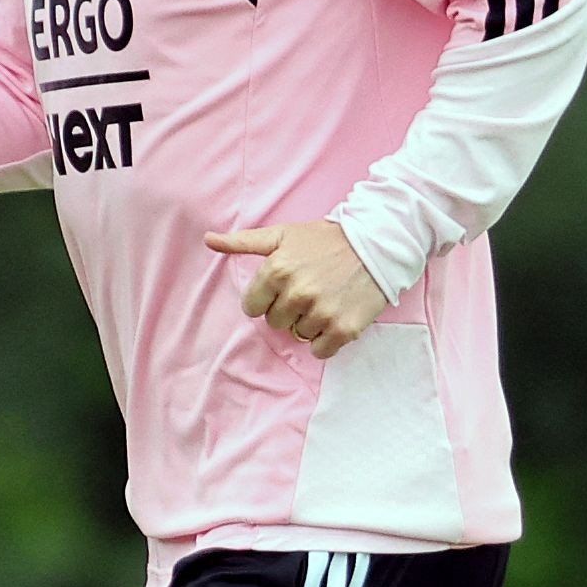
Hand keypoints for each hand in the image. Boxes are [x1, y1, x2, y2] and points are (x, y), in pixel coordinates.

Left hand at [206, 219, 387, 358]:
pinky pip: (321, 351)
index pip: (252, 307)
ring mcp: (321, 313)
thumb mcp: (283, 235)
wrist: (378, 242)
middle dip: (289, 309)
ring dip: (310, 322)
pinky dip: (327, 340)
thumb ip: (243, 242)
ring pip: (298, 336)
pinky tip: (337, 315)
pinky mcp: (343, 329)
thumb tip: (208, 240)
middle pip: (275, 323)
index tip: (285, 286)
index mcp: (277, 271)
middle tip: (311, 289)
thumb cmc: (326, 239)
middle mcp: (297, 293)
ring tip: (327, 298)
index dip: (267, 298)